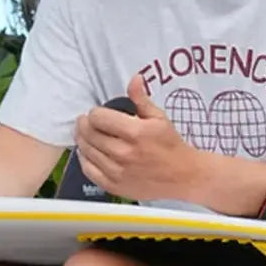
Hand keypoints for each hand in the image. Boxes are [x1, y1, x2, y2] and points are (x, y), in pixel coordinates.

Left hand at [73, 74, 198, 201]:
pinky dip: (84, 159)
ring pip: (85, 151)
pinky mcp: (114, 186)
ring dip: (82, 140)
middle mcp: (124, 153)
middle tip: (86, 121)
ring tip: (87, 134)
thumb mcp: (159, 118)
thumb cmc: (171, 147)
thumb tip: (135, 80)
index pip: (98, 117)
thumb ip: (141, 99)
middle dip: (84, 124)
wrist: (182, 176)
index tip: (98, 113)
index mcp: (135, 133)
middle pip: (88, 133)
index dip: (95, 112)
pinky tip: (88, 152)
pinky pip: (88, 170)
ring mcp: (118, 171)